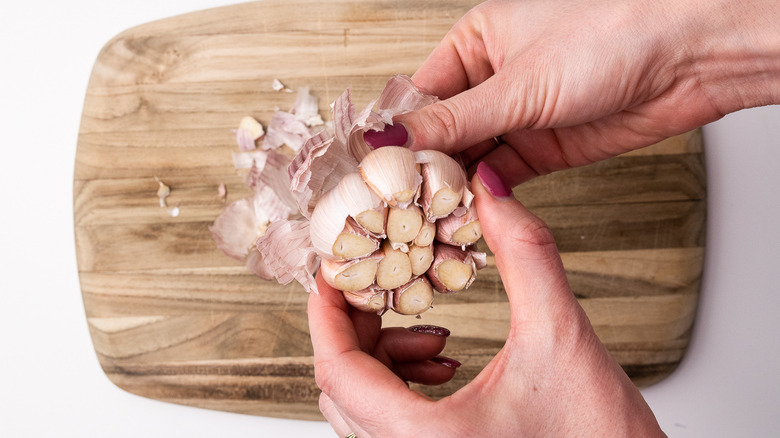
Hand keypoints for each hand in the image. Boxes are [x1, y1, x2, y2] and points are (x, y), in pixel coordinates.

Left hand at [308, 164, 664, 436]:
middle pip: (343, 386)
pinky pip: (391, 422)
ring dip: (384, 355)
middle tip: (382, 283)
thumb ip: (524, 252)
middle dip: (359, 326)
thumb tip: (488, 188)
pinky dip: (404, 381)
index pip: (338, 371)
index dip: (325, 313)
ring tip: (432, 329)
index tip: (330, 269)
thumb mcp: (561, 335)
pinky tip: (447, 358)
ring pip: (364, 406)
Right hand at [375, 0, 779, 185]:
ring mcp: (519, 115)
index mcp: (476, 42)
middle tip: (397, 204)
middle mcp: (493, 79)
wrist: (688, 59)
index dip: (397, 135)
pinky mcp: (543, 148)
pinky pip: (500, 176)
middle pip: (441, 132)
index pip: (419, 95)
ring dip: (452, 187)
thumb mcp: (517, 83)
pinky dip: (484, 196)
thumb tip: (391, 139)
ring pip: (469, 158)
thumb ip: (452, 120)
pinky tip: (467, 212)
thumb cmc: (611, 35)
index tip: (374, 170)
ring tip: (426, 215)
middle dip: (423, 167)